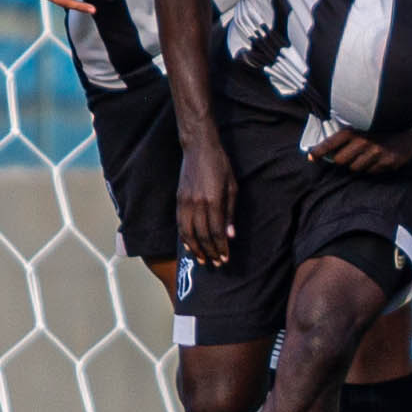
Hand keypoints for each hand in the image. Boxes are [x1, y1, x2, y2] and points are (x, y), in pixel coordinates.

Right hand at [176, 141, 235, 264]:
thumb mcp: (232, 187)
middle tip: (217, 263)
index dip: (221, 247)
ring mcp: (185, 201)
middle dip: (210, 251)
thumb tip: (230, 236)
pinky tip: (189, 246)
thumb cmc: (220, 165)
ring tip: (202, 259)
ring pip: (188, 233)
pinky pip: (180, 224)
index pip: (216, 231)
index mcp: (213, 200)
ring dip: (195, 249)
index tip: (225, 258)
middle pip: (202, 235)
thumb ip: (230, 212)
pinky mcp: (179, 199)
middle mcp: (197, 203)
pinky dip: (184, 238)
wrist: (198, 148)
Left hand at [309, 125, 411, 174]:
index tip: (311, 157)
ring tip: (368, 153)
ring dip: (358, 163)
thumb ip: (348, 134)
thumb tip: (330, 150)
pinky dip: (373, 167)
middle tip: (350, 153)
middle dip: (341, 159)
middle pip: (340, 161)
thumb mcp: (364, 121)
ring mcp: (377, 153)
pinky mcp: (389, 162)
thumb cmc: (384, 120)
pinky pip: (372, 172)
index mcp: (355, 129)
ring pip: (355, 169)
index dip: (319, 151)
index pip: (331, 143)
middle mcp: (364, 142)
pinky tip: (380, 156)